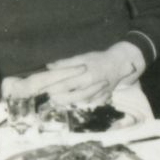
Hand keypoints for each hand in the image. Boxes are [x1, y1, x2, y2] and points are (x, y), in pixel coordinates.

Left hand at [2, 43, 142, 104]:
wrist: (121, 64)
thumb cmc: (99, 58)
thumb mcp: (83, 57)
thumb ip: (66, 63)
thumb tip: (49, 66)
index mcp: (85, 76)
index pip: (63, 84)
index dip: (50, 88)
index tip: (38, 89)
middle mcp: (90, 87)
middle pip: (68, 97)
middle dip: (54, 98)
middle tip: (40, 97)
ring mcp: (96, 95)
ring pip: (76, 102)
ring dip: (63, 102)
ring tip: (51, 100)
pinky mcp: (101, 99)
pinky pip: (86, 103)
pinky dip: (76, 103)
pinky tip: (66, 102)